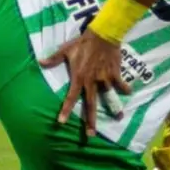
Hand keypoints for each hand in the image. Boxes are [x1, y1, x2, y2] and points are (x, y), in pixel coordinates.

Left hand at [39, 29, 131, 143]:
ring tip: (119, 117)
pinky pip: (120, 84)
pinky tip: (128, 93)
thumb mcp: (66, 50)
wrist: (102, 34)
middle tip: (90, 135)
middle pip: (91, 104)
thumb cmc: (82, 42)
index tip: (61, 122)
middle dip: (90, 121)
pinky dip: (125, 88)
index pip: (71, 97)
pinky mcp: (115, 73)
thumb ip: (54, 59)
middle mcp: (91, 81)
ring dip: (114, 108)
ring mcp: (104, 79)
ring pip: (109, 97)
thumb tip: (40, 62)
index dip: (65, 110)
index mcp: (79, 77)